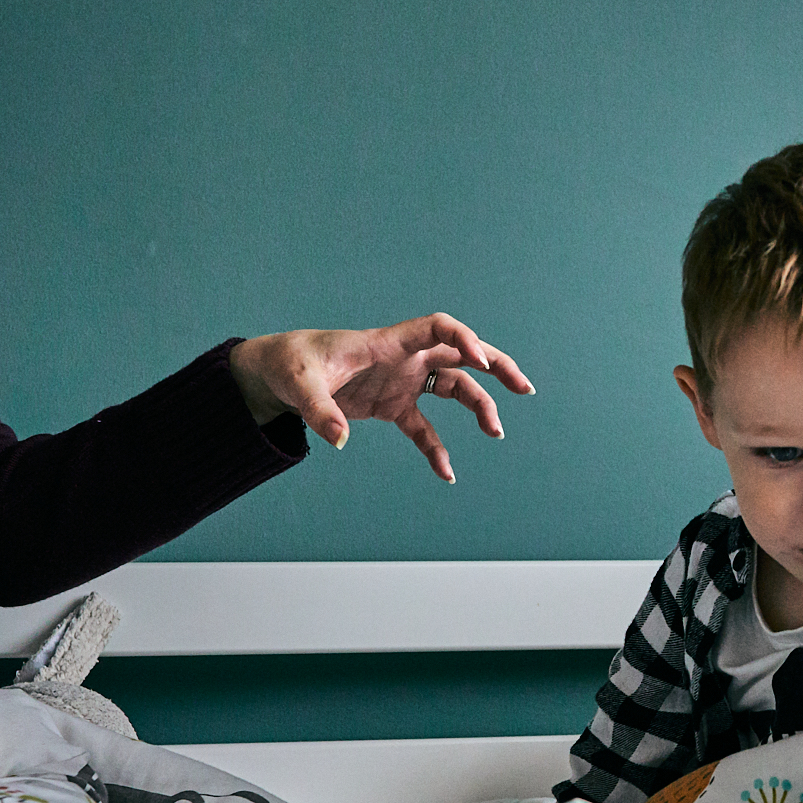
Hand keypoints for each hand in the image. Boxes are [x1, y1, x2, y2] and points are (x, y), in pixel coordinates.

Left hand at [226, 312, 532, 482]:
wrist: (278, 374)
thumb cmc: (291, 364)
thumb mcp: (300, 384)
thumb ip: (320, 410)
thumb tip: (339, 439)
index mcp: (388, 342)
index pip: (438, 328)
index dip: (463, 339)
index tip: (480, 361)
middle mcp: (404, 358)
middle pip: (462, 354)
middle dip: (496, 366)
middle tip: (523, 388)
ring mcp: (402, 382)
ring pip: (454, 388)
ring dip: (478, 407)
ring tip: (495, 432)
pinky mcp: (393, 406)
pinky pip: (425, 428)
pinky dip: (437, 449)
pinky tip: (447, 473)